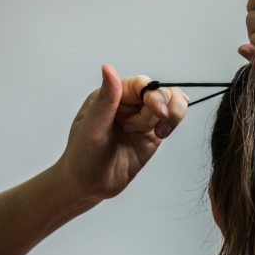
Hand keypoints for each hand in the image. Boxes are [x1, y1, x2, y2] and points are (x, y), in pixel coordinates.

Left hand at [53, 64, 187, 202]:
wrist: (88, 186)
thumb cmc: (82, 158)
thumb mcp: (91, 128)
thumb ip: (106, 100)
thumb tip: (108, 68)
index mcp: (110, 96)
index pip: (141, 84)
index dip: (154, 95)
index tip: (158, 112)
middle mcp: (128, 104)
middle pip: (160, 91)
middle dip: (162, 107)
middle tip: (155, 129)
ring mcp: (142, 119)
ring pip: (170, 103)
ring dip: (171, 116)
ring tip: (158, 133)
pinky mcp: (152, 134)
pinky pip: (170, 120)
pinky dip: (173, 123)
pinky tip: (163, 133)